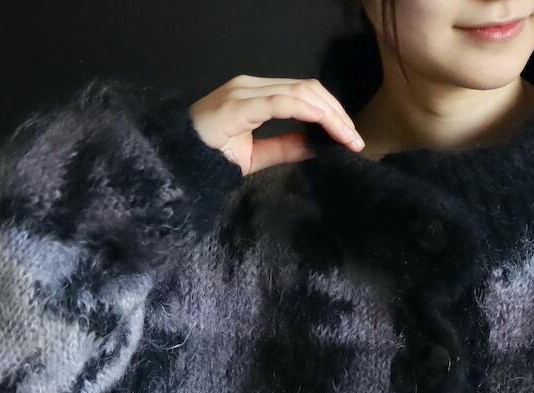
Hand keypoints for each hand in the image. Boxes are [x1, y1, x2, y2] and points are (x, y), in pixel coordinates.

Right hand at [187, 75, 365, 174]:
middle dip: (338, 113)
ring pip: (301, 92)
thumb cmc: (210, 160)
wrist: (176, 164)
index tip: (352, 138)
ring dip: (331, 115)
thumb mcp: (257, 156)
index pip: (304, 93)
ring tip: (350, 138)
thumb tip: (318, 145)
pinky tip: (330, 129)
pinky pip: (283, 102)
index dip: (332, 112)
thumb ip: (285, 147)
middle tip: (357, 141)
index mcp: (256, 95)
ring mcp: (244, 92)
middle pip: (308, 88)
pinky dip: (312, 114)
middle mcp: (251, 86)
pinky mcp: (239, 104)